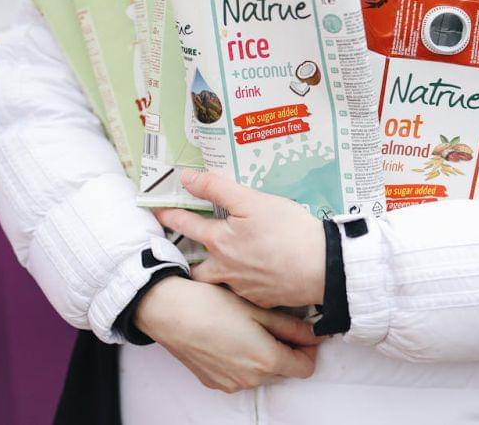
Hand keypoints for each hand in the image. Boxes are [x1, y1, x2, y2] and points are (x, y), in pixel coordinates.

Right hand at [134, 276, 320, 392]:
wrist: (168, 312)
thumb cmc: (211, 304)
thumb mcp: (257, 309)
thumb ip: (290, 326)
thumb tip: (315, 334)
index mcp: (266, 361)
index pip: (306, 367)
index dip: (308, 348)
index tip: (302, 331)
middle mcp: (250, 380)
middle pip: (284, 370)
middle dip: (285, 349)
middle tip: (272, 322)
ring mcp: (231, 384)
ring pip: (262, 373)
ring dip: (263, 355)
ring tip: (248, 327)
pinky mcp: (214, 382)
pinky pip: (240, 375)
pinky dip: (243, 360)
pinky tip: (230, 337)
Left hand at [153, 169, 325, 308]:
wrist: (322, 268)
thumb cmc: (289, 231)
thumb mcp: (252, 201)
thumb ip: (217, 188)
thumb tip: (187, 178)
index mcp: (220, 242)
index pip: (186, 226)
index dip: (169, 216)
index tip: (156, 212)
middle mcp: (225, 270)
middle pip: (197, 270)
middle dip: (191, 263)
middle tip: (190, 254)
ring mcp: (244, 289)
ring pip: (223, 282)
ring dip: (221, 274)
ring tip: (231, 263)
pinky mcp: (263, 300)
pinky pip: (247, 292)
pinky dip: (248, 282)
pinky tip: (260, 274)